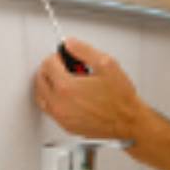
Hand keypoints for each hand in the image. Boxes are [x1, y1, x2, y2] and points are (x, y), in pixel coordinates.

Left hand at [33, 38, 150, 139]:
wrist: (128, 122)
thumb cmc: (120, 98)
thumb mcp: (106, 64)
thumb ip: (84, 50)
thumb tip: (70, 44)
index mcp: (66, 87)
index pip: (48, 64)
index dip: (57, 56)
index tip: (64, 56)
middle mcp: (60, 104)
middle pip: (40, 79)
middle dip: (50, 69)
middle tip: (62, 65)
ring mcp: (62, 117)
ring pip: (41, 96)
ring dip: (48, 85)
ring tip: (62, 79)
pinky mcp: (66, 126)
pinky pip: (50, 110)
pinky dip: (53, 100)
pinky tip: (67, 95)